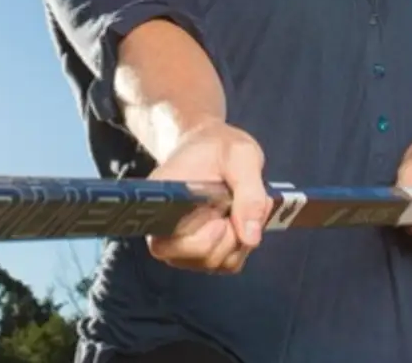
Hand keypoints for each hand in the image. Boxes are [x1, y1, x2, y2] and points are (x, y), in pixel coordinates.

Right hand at [146, 119, 271, 273]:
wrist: (215, 148)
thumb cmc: (220, 148)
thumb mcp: (242, 157)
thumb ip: (249, 194)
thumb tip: (251, 238)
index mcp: (160, 199)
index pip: (164, 244)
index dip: (198, 240)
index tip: (219, 217)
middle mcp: (163, 228)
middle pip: (194, 258)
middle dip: (227, 236)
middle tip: (234, 203)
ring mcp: (182, 244)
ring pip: (214, 263)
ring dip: (238, 238)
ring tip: (239, 205)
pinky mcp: (202, 252)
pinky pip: (227, 264)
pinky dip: (243, 244)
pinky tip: (240, 218)